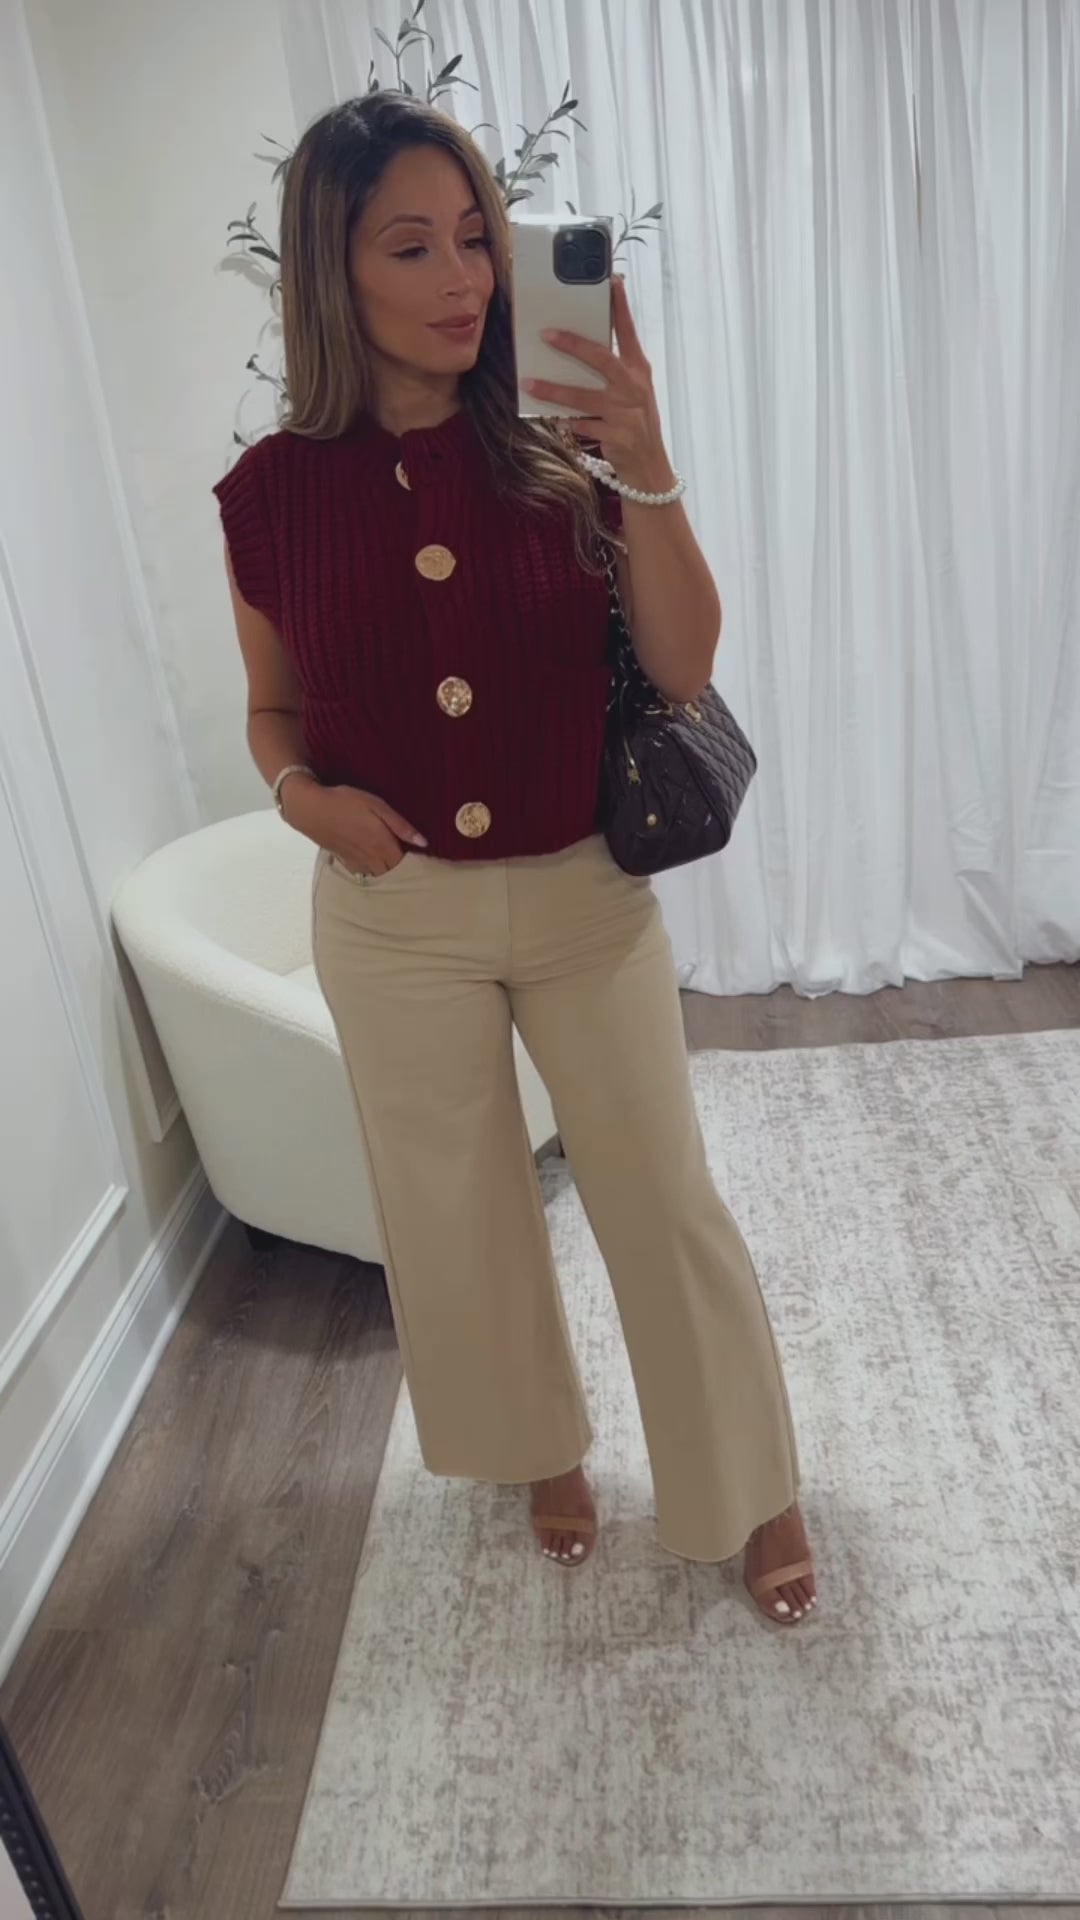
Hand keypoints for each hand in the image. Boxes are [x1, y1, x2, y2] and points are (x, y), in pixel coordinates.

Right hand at [286, 779, 426, 874]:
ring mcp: (357, 862)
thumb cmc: (346, 803)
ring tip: (395, 865)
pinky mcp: (345, 861)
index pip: (405, 864)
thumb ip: (400, 826)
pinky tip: (374, 864)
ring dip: (388, 873)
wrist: (311, 810)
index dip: (416, 864)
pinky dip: (372, 872)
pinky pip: (363, 873)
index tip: (424, 859)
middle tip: (412, 864)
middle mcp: (371, 859)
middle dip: (403, 872)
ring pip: (378, 876)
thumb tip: (423, 842)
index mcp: (382, 846)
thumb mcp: (377, 806)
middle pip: (392, 873)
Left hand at [522, 276, 675, 494]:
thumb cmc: (634, 419)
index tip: (610, 280)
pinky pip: (583, 426)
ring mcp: (626, 413)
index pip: (629, 331)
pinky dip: (566, 421)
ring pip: (584, 397)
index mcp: (639, 369)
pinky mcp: (616, 436)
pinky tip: (551, 417)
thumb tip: (576, 347)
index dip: (620, 306)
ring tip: (529, 383)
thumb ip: (612, 368)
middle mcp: (634, 387)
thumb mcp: (632, 389)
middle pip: (601, 359)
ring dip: (554, 390)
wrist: (649, 463)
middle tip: (546, 334)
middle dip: (573, 344)